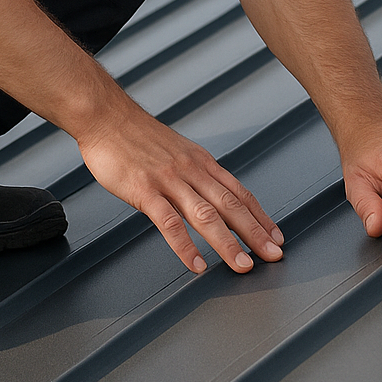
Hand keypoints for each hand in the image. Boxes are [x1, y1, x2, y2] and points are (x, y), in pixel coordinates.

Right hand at [78, 110, 284, 273]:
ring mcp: (168, 179)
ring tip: (243, 266)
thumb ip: (193, 173)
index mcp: (200, 161)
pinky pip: (169, 222)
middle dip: (255, 233)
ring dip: (227, 243)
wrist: (105, 116)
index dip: (260, 216)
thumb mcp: (175, 150)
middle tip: (274, 256)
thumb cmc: (135, 135)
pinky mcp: (144, 189)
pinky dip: (185, 246)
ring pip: (205, 215)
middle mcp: (190, 170)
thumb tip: (209, 196)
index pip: (238, 192)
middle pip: (230, 205)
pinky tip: (196, 264)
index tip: (275, 236)